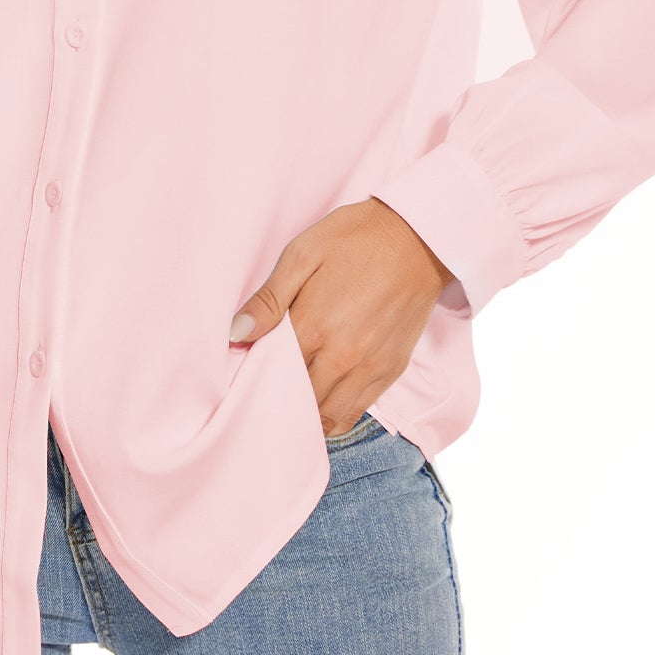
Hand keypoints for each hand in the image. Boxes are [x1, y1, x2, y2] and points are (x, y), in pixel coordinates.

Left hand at [229, 197, 454, 435]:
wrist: (418, 236)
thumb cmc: (355, 239)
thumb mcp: (303, 254)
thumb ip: (269, 299)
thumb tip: (236, 333)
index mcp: (313, 326)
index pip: (272, 374)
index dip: (257, 375)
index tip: (249, 370)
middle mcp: (342, 357)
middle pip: (299, 401)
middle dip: (280, 399)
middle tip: (268, 389)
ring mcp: (370, 367)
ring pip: (328, 418)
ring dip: (308, 415)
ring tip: (295, 400)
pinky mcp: (392, 370)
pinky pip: (356, 412)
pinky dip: (336, 415)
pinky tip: (324, 399)